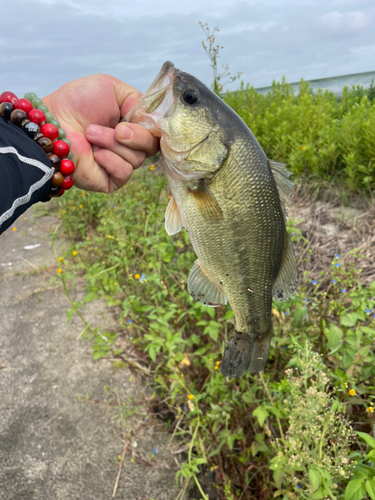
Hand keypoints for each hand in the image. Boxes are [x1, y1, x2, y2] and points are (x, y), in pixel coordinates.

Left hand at [42, 74, 158, 192]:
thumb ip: (138, 100)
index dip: (154, 127)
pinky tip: (95, 154)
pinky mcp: (110, 180)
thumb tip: (153, 120)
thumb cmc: (75, 103)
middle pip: (152, 147)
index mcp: (132, 124)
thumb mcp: (111, 87)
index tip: (143, 119)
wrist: (52, 123)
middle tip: (116, 128)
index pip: (157, 131)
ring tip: (90, 134)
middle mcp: (128, 144)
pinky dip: (111, 161)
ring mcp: (119, 163)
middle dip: (136, 136)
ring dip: (113, 144)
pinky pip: (125, 173)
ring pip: (137, 159)